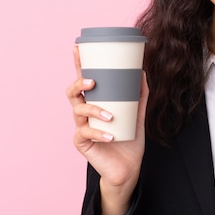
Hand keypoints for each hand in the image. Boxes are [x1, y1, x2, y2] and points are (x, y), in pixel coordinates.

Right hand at [66, 46, 147, 201]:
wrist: (128, 167)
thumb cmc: (129, 137)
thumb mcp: (138, 113)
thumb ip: (140, 94)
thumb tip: (142, 71)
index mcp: (95, 101)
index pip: (84, 79)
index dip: (79, 63)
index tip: (77, 47)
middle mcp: (84, 112)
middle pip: (72, 92)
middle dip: (79, 83)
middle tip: (93, 82)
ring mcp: (81, 126)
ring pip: (78, 111)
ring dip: (94, 110)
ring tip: (110, 116)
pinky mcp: (81, 142)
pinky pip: (86, 133)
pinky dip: (99, 132)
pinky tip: (110, 136)